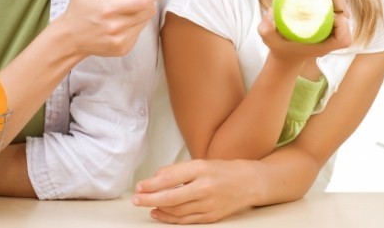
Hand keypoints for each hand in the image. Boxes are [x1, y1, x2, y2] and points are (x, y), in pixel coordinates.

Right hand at [55, 0, 163, 57]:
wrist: (70, 39)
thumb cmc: (77, 10)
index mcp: (108, 9)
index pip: (142, 1)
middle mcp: (116, 27)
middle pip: (147, 12)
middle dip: (151, 1)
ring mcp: (120, 40)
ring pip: (144, 22)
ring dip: (144, 13)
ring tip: (136, 5)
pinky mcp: (122, 49)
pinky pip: (137, 33)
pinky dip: (136, 24)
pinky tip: (128, 19)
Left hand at [132, 159, 254, 223]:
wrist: (248, 183)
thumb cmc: (221, 170)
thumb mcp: (199, 163)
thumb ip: (177, 170)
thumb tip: (155, 179)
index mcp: (201, 169)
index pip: (170, 178)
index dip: (151, 184)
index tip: (139, 186)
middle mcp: (205, 187)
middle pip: (171, 197)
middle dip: (150, 199)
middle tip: (136, 199)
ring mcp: (208, 204)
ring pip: (176, 211)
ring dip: (158, 208)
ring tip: (145, 204)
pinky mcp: (211, 217)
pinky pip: (185, 220)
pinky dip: (169, 218)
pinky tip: (159, 213)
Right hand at [258, 0, 352, 61]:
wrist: (285, 53)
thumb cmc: (279, 47)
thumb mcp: (269, 40)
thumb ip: (266, 29)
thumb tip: (270, 12)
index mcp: (324, 46)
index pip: (343, 38)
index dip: (341, 26)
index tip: (327, 13)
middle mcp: (331, 37)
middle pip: (345, 17)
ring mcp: (331, 28)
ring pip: (342, 9)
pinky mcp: (327, 19)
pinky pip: (334, 6)